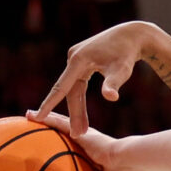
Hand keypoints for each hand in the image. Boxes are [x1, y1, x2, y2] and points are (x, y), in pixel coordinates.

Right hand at [35, 21, 165, 133]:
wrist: (132, 35)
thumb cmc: (127, 55)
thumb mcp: (121, 71)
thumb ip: (113, 84)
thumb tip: (111, 97)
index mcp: (78, 61)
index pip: (61, 87)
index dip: (50, 104)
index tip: (38, 117)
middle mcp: (73, 57)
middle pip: (69, 91)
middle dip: (74, 113)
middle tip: (77, 135)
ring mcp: (76, 57)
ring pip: (73, 88)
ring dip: (78, 108)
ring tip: (83, 130)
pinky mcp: (81, 59)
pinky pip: (77, 82)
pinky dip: (80, 98)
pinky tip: (82, 113)